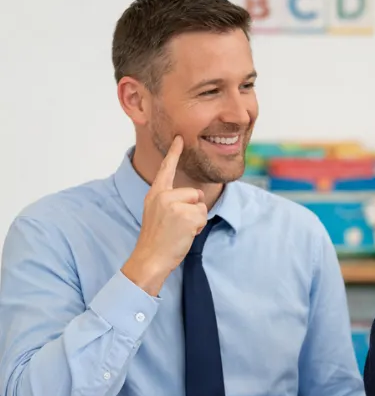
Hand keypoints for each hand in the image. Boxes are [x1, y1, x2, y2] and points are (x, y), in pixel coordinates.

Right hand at [121, 136, 207, 295]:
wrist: (150, 258)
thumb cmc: (157, 240)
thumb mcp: (158, 214)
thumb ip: (171, 201)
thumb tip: (197, 196)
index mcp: (155, 194)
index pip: (166, 169)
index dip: (174, 152)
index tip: (180, 137)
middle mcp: (162, 195)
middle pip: (195, 194)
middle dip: (193, 210)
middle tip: (177, 226)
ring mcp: (173, 204)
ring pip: (201, 205)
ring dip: (196, 220)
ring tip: (180, 230)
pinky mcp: (184, 214)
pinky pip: (203, 216)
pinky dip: (198, 227)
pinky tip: (184, 234)